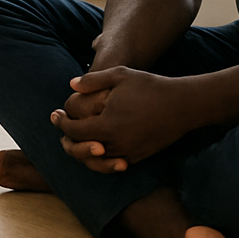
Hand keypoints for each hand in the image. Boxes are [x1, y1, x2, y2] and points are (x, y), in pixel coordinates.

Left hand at [51, 67, 194, 170]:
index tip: (56, 114)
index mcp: (107, 126)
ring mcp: (128, 153)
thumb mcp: (120, 75)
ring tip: (76, 137)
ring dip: (82, 149)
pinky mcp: (139, 157)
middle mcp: (115, 144)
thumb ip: (93, 80)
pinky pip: (113, 162)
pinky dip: (101, 156)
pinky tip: (96, 143)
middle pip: (80, 150)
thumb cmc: (150, 86)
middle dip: (67, 139)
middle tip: (62, 126)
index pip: (74, 130)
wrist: (182, 105)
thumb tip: (71, 85)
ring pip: (96, 160)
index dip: (61, 122)